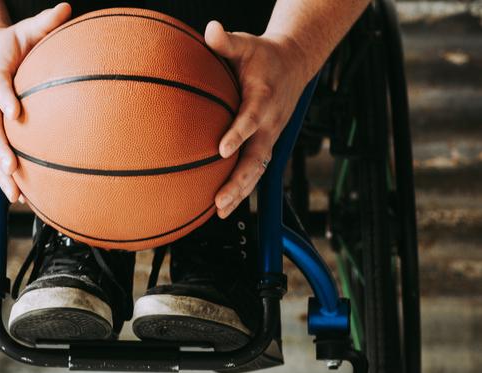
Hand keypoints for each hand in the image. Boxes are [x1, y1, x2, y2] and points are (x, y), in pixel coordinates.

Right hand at [0, 3, 70, 201]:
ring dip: (1, 174)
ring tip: (16, 195)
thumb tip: (66, 9)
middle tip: (11, 167)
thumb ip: (45, 23)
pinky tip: (22, 198)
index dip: (3, 98)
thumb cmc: (10, 46)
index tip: (14, 111)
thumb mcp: (26, 31)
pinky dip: (7, 178)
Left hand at [204, 21, 311, 217]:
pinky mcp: (267, 145)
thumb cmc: (262, 55)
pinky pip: (254, 170)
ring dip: (240, 192)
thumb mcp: (246, 43)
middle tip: (220, 199)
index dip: (238, 134)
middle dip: (239, 180)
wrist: (294, 64)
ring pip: (257, 170)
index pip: (251, 119)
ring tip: (220, 212)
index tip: (222, 149)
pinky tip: (221, 205)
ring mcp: (271, 137)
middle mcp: (270, 123)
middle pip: (256, 157)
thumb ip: (226, 40)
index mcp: (264, 98)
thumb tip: (210, 30)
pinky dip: (242, 189)